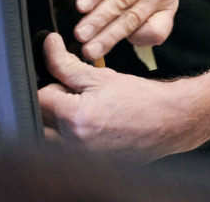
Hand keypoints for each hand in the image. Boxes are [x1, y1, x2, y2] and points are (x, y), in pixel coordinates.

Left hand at [39, 33, 209, 162]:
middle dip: (52, 101)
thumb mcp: (102, 75)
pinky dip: (73, 133)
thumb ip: (67, 63)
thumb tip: (48, 46)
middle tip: (74, 90)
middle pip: (40, 118)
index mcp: (76, 117)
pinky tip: (94, 121)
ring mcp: (80, 156)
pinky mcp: (88, 162)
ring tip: (84, 106)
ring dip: (59, 118)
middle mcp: (74, 142)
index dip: (49, 80)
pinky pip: (66, 146)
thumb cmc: (142, 99)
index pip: (39, 97)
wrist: (171, 121)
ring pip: (50, 134)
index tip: (61, 73)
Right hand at [73, 0, 177, 59]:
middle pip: (132, 20)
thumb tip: (112, 39)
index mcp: (168, 3)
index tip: (113, 47)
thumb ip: (137, 13)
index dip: (136, 42)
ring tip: (80, 34)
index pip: (157, 31)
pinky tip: (82, 5)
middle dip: (108, 38)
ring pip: (120, 2)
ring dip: (98, 20)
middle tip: (88, 53)